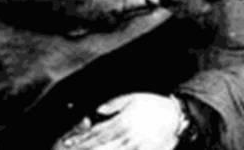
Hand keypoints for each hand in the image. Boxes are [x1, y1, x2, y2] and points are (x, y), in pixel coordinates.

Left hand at [53, 93, 182, 149]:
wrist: (176, 116)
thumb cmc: (154, 105)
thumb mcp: (133, 98)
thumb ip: (114, 105)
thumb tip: (98, 111)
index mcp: (122, 122)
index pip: (95, 134)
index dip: (80, 140)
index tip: (67, 144)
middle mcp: (126, 137)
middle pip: (100, 148)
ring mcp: (136, 148)